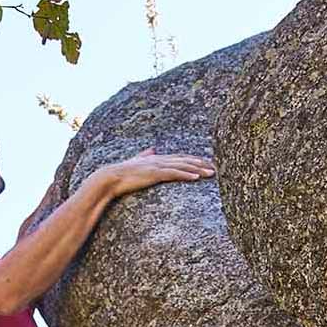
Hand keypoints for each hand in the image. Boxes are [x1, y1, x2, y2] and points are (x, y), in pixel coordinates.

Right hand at [97, 151, 214, 199]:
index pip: (181, 158)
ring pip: (183, 166)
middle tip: (217, 168)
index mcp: (157, 158)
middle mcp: (159, 159)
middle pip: (186, 160)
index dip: (195, 160)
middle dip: (202, 163)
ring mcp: (157, 166)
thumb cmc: (122, 173)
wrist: (109, 178)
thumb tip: (152, 148)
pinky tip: (196, 178)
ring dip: (198, 169)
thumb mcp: (136, 161)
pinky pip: (174, 174)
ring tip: (212, 173)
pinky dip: (186, 174)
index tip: (208, 163)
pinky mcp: (154, 174)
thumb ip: (145, 155)